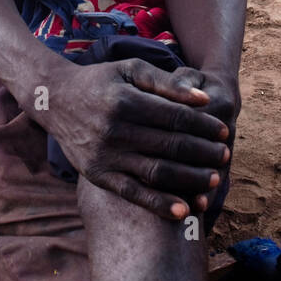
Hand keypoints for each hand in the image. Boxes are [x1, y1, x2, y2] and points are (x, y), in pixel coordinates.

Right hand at [39, 57, 231, 220]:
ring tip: (214, 180)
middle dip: (204, 153)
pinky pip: (134, 194)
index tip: (224, 131)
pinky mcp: (98, 176)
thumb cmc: (100, 81)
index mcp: (126, 101)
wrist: (54, 100)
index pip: (176, 118)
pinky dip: (160, 204)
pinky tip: (184, 211)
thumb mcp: (130, 69)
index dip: (204, 126)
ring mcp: (106, 156)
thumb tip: (202, 99)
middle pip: (171, 146)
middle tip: (225, 156)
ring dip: (190, 179)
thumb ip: (166, 82)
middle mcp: (115, 130)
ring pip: (157, 173)